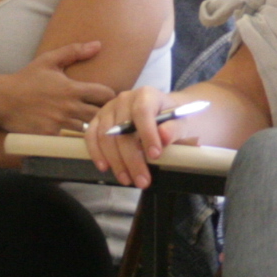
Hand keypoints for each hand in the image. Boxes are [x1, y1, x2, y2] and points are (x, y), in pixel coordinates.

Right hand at [0, 40, 109, 134]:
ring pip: (88, 130)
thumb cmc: (26, 79)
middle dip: (106, 115)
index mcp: (72, 88)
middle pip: (101, 115)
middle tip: (106, 116)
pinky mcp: (50, 137)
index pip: (105, 94)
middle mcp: (69, 107)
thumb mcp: (49, 60)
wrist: (1, 99)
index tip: (109, 99)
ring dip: (92, 129)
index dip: (111, 97)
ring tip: (96, 128)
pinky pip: (70, 141)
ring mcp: (60, 124)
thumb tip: (98, 44)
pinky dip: (76, 140)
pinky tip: (78, 139)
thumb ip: (74, 51)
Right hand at [83, 87, 204, 187]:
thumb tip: (163, 136)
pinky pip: (92, 136)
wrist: (168, 115)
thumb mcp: (184, 123)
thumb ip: (176, 128)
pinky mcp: (99, 120)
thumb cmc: (175, 119)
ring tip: (127, 180)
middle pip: (122, 129)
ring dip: (115, 161)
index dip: (147, 134)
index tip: (155, 156)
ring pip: (106, 136)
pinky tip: (105, 168)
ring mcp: (109, 109)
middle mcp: (125, 99)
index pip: (143, 113)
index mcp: (147, 95)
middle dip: (132, 159)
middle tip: (142, 181)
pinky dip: (96, 153)